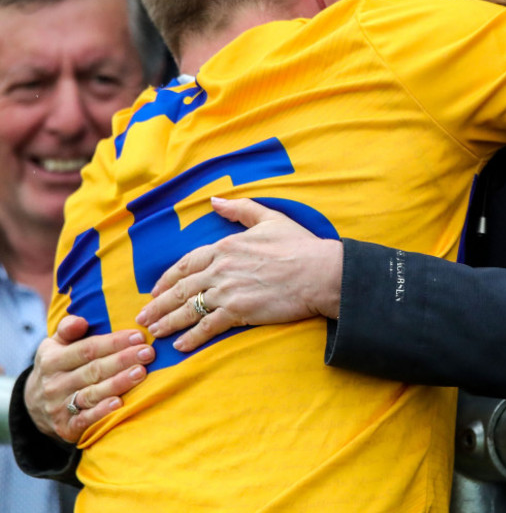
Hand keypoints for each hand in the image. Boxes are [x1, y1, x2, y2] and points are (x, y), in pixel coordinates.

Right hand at [24, 315, 154, 443]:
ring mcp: (59, 407)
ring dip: (119, 383)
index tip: (139, 336)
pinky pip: (85, 419)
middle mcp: (54, 384)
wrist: (34, 405)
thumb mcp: (55, 344)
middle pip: (94, 370)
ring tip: (141, 373)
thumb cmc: (57, 365)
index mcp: (52, 360)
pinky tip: (120, 403)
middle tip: (148, 353)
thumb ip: (68, 328)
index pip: (88, 349)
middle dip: (123, 360)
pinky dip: (102, 412)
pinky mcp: (65, 428)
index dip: (114, 342)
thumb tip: (81, 321)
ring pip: (92, 394)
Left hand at [136, 197, 342, 352]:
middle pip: (180, 288)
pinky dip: (191, 337)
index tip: (155, 290)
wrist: (320, 272)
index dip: (167, 279)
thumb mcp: (269, 218)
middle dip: (158, 304)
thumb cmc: (299, 245)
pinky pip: (208, 326)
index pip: (186, 264)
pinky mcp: (239, 311)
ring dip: (167, 322)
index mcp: (225, 246)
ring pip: (188, 308)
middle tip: (142, 317)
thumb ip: (239, 209)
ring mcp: (228, 291)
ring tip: (153, 333)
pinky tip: (180, 346)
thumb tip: (214, 200)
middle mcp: (220, 268)